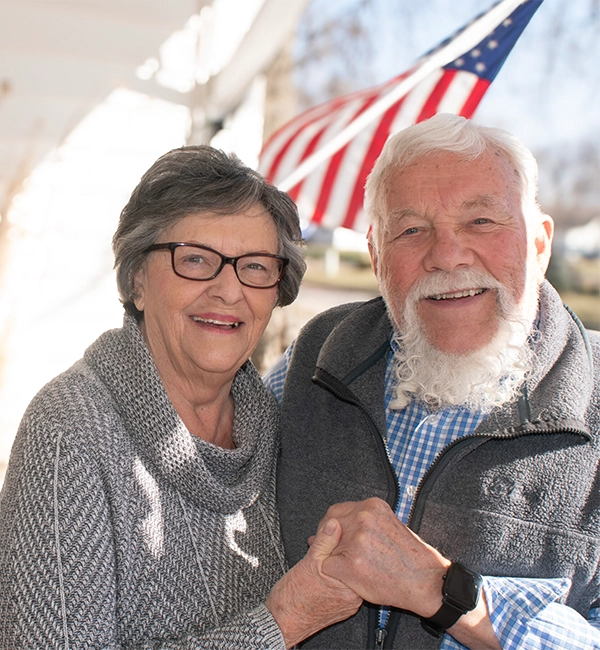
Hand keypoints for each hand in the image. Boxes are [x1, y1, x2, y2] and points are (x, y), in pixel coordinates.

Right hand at [266, 518, 361, 647]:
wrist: (281, 622)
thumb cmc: (292, 600)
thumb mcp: (308, 563)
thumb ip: (324, 542)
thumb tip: (334, 524)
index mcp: (349, 588)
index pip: (358, 556)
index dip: (347, 540)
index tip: (337, 531)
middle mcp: (353, 597)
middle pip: (354, 564)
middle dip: (341, 549)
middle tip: (329, 541)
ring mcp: (347, 602)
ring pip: (347, 572)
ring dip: (337, 560)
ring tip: (323, 554)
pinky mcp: (341, 603)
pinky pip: (342, 581)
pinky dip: (334, 571)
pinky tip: (323, 566)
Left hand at [318, 498, 449, 617]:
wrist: (426, 582)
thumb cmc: (411, 556)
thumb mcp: (390, 524)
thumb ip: (365, 521)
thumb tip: (336, 523)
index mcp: (372, 506)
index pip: (336, 511)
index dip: (331, 526)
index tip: (333, 536)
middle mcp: (362, 518)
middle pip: (329, 526)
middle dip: (329, 541)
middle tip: (338, 554)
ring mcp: (356, 540)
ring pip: (326, 546)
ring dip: (334, 557)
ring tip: (352, 566)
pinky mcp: (351, 564)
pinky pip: (327, 566)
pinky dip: (335, 573)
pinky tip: (351, 577)